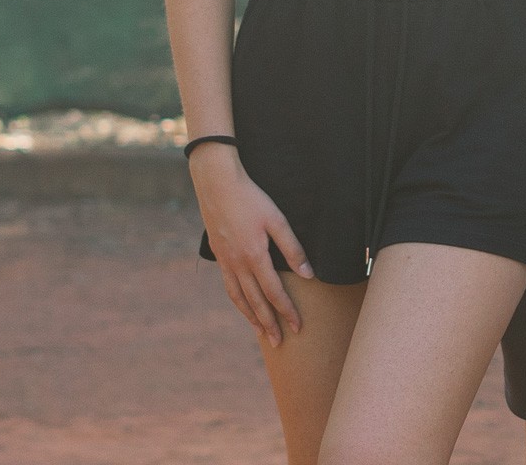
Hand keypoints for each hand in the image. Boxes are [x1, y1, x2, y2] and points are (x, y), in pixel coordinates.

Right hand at [188, 144, 311, 345]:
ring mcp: (226, 262)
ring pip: (240, 298)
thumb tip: (308, 274)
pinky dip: (238, 301)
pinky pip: (229, 286)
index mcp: (255, 256)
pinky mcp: (219, 256)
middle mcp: (238, 264)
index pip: (274, 292)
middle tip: (280, 342)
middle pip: (256, 301)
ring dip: (252, 318)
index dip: (287, 310)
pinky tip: (244, 306)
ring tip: (262, 333)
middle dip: (270, 323)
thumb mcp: (277, 220)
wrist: (217, 184)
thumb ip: (293, 248)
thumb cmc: (252, 199)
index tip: (298, 326)